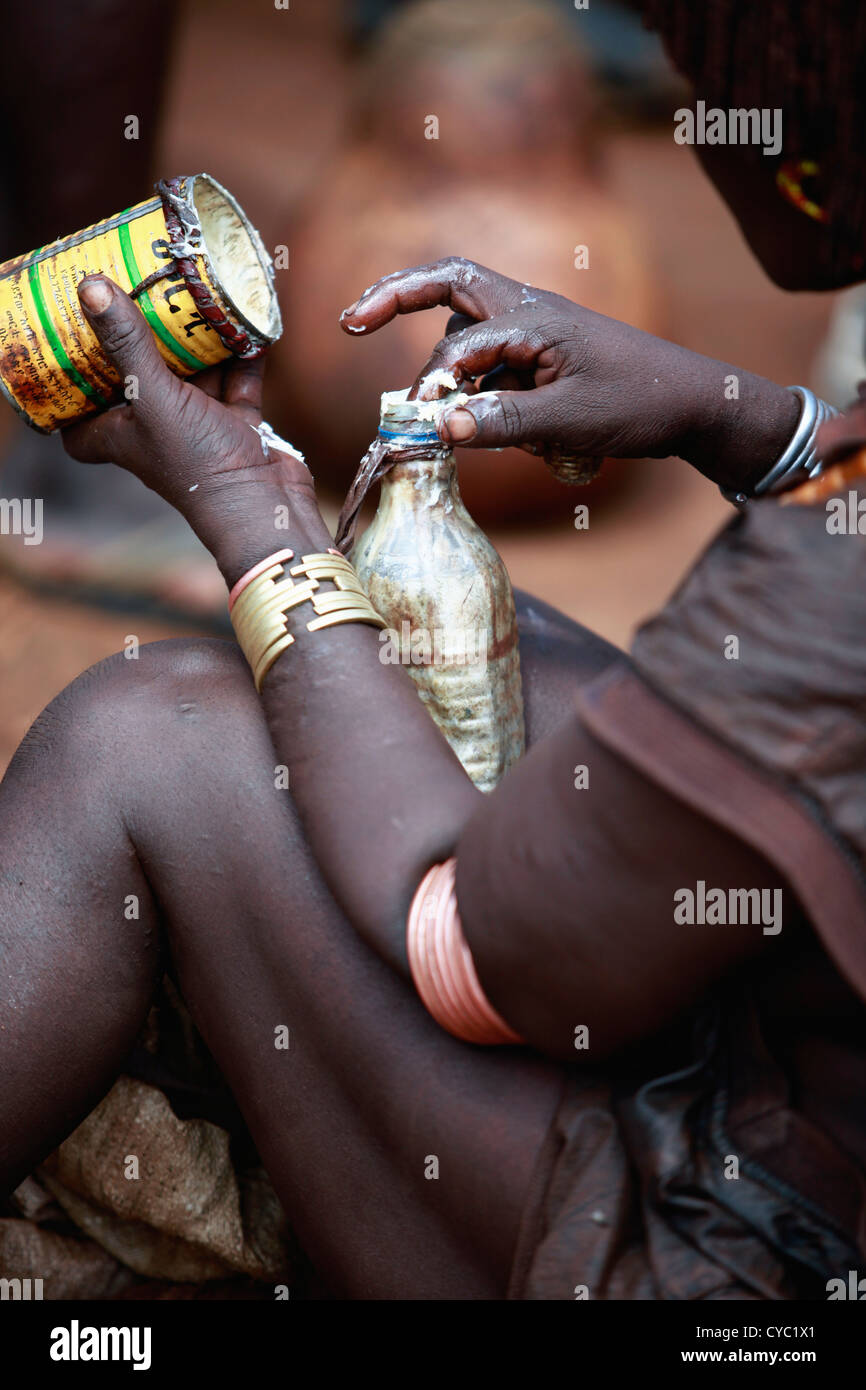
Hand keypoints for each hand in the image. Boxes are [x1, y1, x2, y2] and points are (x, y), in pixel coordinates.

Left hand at [62, 276, 315, 551]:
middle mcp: (154, 431)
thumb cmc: (197, 462)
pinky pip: (236, 383)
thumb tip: (91, 288)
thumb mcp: (154, 397)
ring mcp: (197, 428)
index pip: (79, 416)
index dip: (71, 387)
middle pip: (138, 379)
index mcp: (119, 434)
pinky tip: (245, 320)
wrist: (263, 504)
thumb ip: (128, 343)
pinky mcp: (237, 426)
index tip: (70, 346)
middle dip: (142, 339)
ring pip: (192, 374)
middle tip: (139, 294)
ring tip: (197, 293)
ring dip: (198, 340)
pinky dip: (241, 357)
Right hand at [340, 257, 798, 491]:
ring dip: (450, 353)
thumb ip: (502, 423)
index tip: (420, 428)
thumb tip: (439, 427)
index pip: (458, 348)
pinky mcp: (547, 356)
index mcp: (532, 318)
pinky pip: (500, 361)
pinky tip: (521, 430)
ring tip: (439, 390)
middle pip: (448, 284)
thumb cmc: (639, 403)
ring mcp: (538, 331)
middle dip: (396, 297)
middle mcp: (529, 312)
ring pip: (471, 323)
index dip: (432, 388)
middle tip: (350, 321)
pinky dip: (490, 387)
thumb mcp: (569, 421)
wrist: (696, 403)